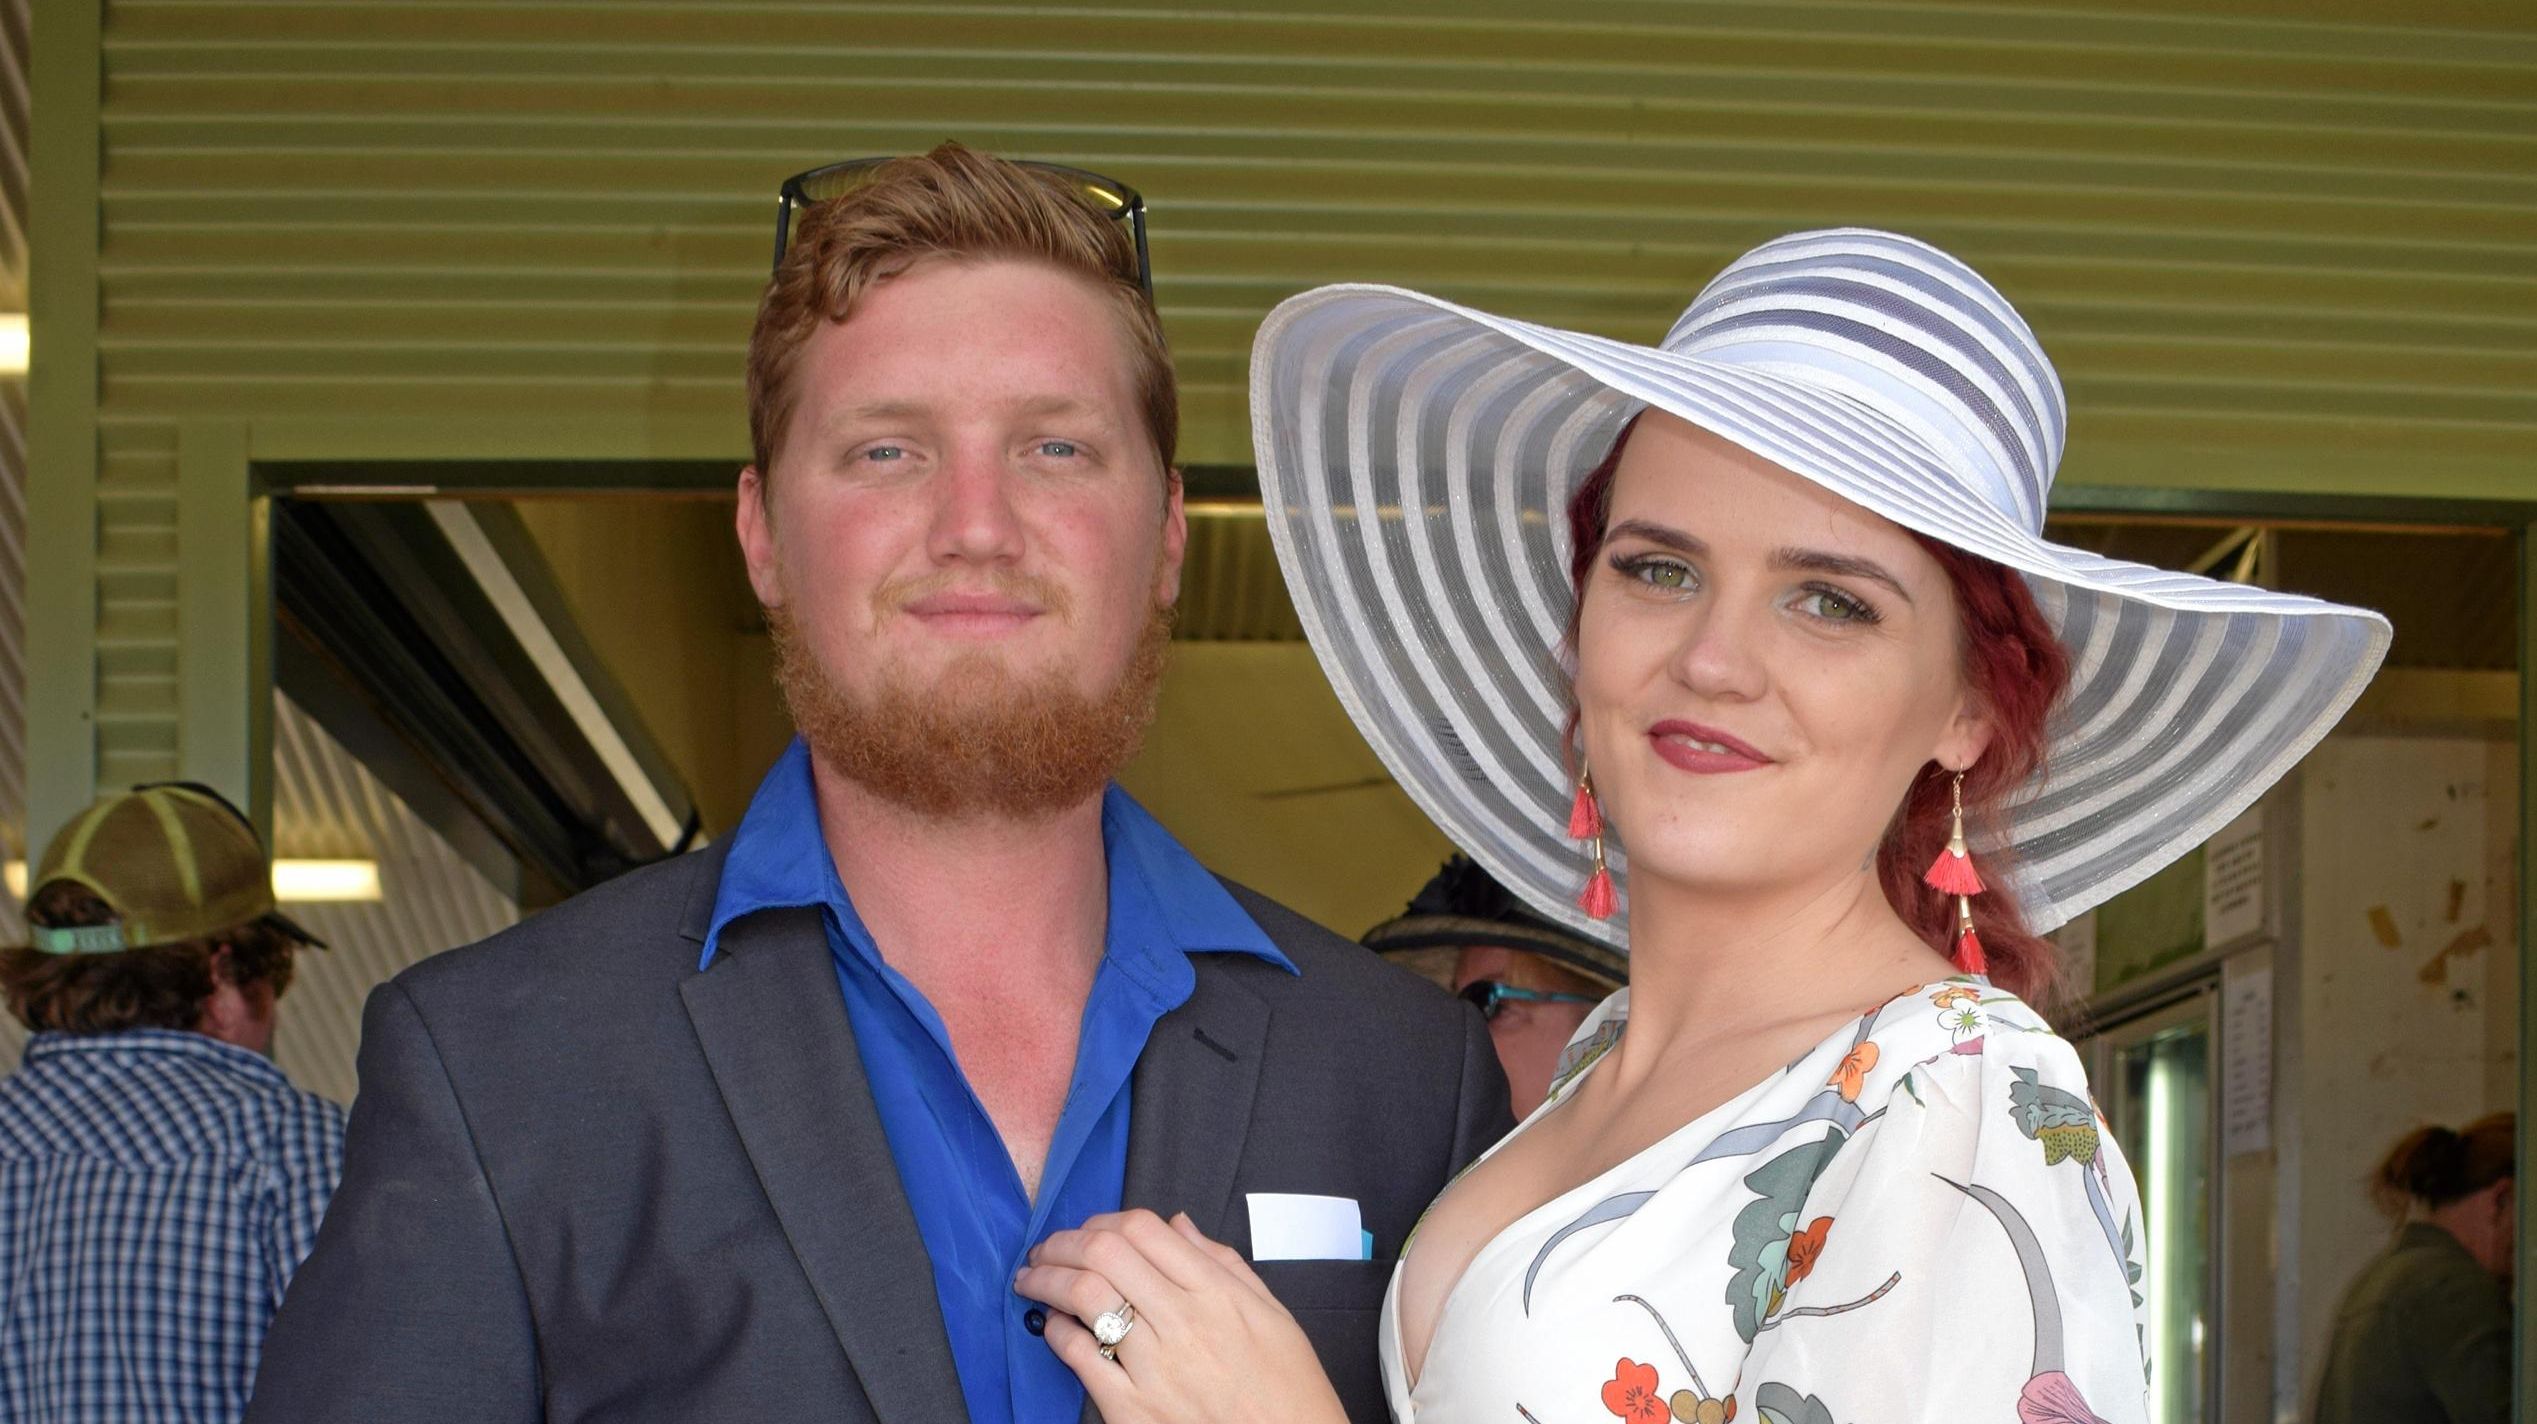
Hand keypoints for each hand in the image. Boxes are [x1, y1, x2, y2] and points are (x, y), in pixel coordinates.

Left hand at [1016, 1209, 1350, 1423]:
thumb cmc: (1288, 1389)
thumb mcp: (1274, 1315)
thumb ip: (1223, 1263)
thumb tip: (1178, 1225)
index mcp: (1217, 1293)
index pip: (1144, 1229)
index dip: (1104, 1219)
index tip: (1087, 1228)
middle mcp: (1184, 1322)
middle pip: (1104, 1253)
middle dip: (1062, 1242)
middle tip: (1045, 1248)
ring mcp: (1156, 1367)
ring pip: (1084, 1297)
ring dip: (1047, 1279)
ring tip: (1032, 1279)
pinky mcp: (1133, 1409)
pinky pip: (1080, 1357)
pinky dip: (1056, 1333)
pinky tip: (1052, 1326)